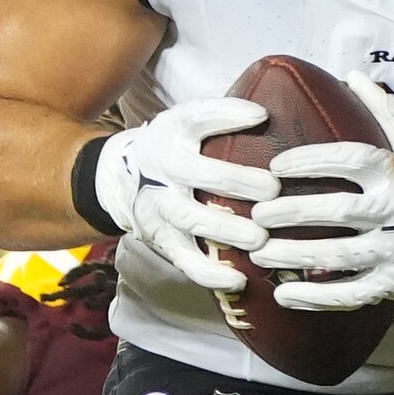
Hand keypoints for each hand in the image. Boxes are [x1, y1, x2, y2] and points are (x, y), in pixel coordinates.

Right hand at [97, 98, 274, 295]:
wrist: (122, 177)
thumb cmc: (172, 145)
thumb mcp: (186, 119)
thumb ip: (221, 114)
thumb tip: (263, 115)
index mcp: (170, 142)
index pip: (197, 124)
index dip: (228, 122)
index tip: (263, 124)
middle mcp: (160, 176)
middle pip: (195, 177)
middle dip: (234, 184)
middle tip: (271, 193)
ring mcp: (158, 212)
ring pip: (189, 222)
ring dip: (225, 231)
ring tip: (259, 239)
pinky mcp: (161, 241)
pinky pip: (184, 260)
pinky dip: (209, 273)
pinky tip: (238, 280)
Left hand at [260, 75, 393, 310]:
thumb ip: (387, 112)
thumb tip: (354, 74)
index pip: (349, 161)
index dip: (310, 161)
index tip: (276, 167)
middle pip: (336, 212)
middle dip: (290, 213)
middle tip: (256, 215)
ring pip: (337, 256)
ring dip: (293, 255)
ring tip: (258, 252)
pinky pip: (350, 294)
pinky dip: (315, 298)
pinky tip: (283, 295)